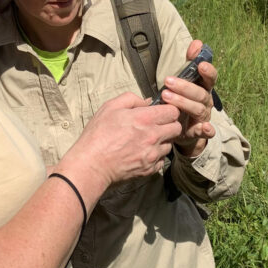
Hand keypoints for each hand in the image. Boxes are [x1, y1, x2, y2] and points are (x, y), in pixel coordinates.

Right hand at [61, 93, 180, 191]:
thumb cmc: (98, 135)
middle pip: (176, 128)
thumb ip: (131, 99)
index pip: (173, 111)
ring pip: (170, 145)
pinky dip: (155, 156)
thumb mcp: (110, 107)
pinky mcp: (149, 169)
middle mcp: (153, 137)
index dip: (169, 109)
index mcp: (145, 119)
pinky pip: (161, 160)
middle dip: (169, 124)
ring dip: (162, 141)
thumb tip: (147, 102)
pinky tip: (143, 153)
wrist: (91, 164)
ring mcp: (152, 154)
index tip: (162, 111)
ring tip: (147, 140)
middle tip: (157, 125)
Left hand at [155, 40, 217, 156]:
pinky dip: (207, 130)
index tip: (200, 64)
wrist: (185, 128)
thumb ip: (190, 62)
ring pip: (198, 109)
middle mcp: (206, 101)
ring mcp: (204, 116)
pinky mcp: (199, 131)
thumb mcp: (186, 81)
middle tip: (167, 81)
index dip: (207, 70)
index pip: (210, 77)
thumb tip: (197, 43)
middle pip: (200, 93)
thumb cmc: (184, 99)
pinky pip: (206, 131)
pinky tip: (205, 127)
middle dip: (185, 86)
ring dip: (184, 102)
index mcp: (203, 87)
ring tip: (166, 96)